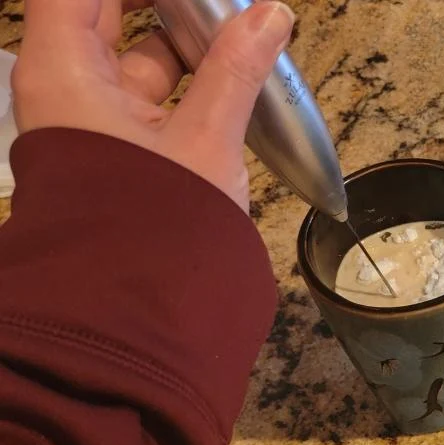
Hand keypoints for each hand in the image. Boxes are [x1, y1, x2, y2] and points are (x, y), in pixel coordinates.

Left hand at [12, 0, 294, 210]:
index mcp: (64, 74)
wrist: (143, 309)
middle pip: (107, 15)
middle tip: (221, 7)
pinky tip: (231, 74)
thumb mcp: (206, 141)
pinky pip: (151, 95)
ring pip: (136, 57)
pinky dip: (189, 81)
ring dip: (186, 42)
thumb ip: (238, 71)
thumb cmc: (161, 224)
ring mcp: (95, 120)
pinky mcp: (122, 147)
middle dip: (170, 7)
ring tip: (238, 33)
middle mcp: (68, 90)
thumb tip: (273, 14)